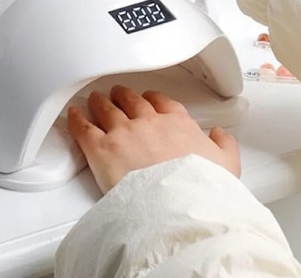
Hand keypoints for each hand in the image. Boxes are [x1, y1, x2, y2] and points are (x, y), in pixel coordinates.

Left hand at [68, 85, 240, 194]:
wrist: (179, 206)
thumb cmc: (201, 188)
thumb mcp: (226, 164)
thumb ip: (223, 145)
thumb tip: (220, 135)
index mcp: (177, 123)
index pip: (162, 102)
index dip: (152, 99)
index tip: (149, 99)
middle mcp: (148, 122)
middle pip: (131, 101)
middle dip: (123, 95)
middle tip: (118, 94)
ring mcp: (123, 133)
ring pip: (106, 109)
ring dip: (99, 102)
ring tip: (95, 100)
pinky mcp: (102, 149)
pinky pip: (84, 127)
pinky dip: (77, 119)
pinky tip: (74, 115)